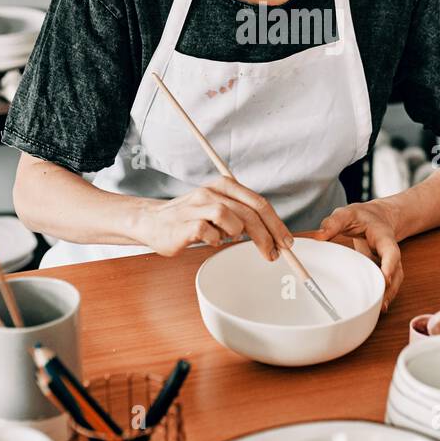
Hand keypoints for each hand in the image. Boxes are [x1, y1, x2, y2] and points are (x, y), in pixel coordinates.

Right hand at [141, 177, 293, 260]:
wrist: (153, 221)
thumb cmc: (190, 218)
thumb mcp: (219, 208)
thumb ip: (242, 216)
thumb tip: (272, 235)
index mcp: (224, 186)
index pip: (259, 203)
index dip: (276, 224)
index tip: (286, 242)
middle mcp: (212, 192)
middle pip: (250, 212)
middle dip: (267, 236)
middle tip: (274, 254)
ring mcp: (197, 206)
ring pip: (230, 218)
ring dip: (236, 234)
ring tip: (227, 239)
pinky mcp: (185, 223)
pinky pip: (209, 232)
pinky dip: (215, 240)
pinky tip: (210, 241)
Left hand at [308, 201, 403, 311]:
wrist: (377, 218)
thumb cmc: (363, 216)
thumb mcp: (348, 214)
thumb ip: (334, 223)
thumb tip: (319, 236)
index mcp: (384, 237)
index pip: (391, 252)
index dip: (389, 265)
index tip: (385, 277)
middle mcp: (390, 253)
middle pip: (396, 272)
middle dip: (390, 288)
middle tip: (380, 302)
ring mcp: (388, 263)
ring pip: (394, 281)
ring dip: (388, 295)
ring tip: (379, 308)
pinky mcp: (382, 271)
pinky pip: (387, 284)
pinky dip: (383, 295)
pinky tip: (376, 306)